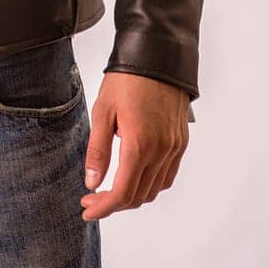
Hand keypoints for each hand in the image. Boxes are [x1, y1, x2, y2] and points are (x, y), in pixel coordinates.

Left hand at [80, 71, 190, 220]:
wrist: (157, 57)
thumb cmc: (127, 80)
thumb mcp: (102, 112)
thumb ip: (98, 150)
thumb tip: (92, 182)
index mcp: (139, 145)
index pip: (123, 193)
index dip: (104, 208)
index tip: (87, 210)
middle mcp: (161, 151)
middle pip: (138, 196)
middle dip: (113, 204)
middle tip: (92, 199)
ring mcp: (174, 148)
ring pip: (155, 189)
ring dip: (132, 196)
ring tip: (110, 190)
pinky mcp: (180, 142)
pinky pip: (167, 175)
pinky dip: (151, 184)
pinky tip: (134, 177)